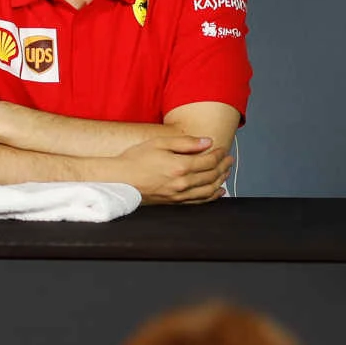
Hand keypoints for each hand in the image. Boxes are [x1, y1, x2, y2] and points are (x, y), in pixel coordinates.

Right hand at [114, 135, 233, 204]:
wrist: (117, 180)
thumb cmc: (134, 159)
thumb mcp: (159, 143)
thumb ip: (185, 142)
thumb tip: (207, 142)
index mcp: (180, 166)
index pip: (209, 160)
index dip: (219, 153)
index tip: (221, 148)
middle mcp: (182, 183)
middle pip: (212, 175)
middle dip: (223, 166)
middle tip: (228, 158)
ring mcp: (178, 195)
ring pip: (209, 189)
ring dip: (221, 180)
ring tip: (225, 172)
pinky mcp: (173, 202)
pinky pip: (199, 201)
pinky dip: (212, 196)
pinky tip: (218, 191)